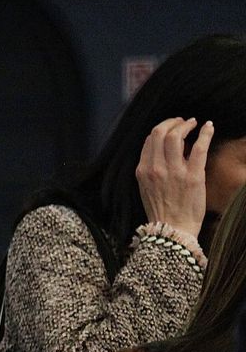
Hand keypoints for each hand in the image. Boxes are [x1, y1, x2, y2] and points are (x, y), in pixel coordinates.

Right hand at [136, 117, 212, 236]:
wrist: (172, 230)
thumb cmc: (161, 211)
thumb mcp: (146, 189)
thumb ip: (151, 170)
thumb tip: (163, 152)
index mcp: (142, 171)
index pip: (149, 140)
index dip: (161, 130)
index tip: (171, 128)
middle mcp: (155, 169)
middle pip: (159, 133)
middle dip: (172, 122)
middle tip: (182, 121)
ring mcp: (174, 172)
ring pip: (176, 136)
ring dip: (186, 125)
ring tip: (193, 123)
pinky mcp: (193, 176)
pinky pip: (198, 148)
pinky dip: (205, 133)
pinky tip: (209, 126)